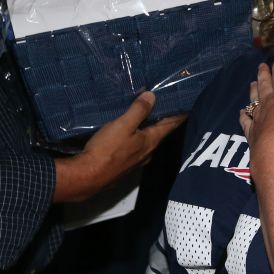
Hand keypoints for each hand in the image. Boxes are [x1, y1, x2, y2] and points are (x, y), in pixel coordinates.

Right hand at [53, 92, 185, 202]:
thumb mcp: (123, 125)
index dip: (179, 113)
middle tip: (163, 102)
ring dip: (148, 127)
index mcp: (150, 141)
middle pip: (160, 132)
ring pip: (147, 140)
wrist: (87, 176)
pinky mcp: (124, 164)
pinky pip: (135, 146)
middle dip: (163, 118)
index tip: (185, 103)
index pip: (171, 124)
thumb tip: (152, 96)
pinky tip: (129, 131)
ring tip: (145, 113)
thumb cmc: (107, 150)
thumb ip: (138, 111)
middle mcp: (147, 152)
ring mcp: (136, 160)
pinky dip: (136, 135)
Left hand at [240, 58, 273, 150]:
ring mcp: (258, 117)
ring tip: (252, 83)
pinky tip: (242, 113)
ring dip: (253, 90)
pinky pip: (246, 121)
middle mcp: (268, 102)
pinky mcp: (252, 132)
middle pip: (265, 85)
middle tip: (261, 66)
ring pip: (254, 100)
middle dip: (264, 74)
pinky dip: (244, 116)